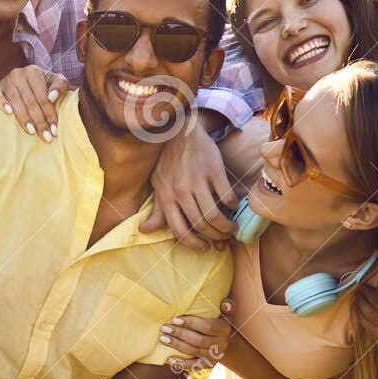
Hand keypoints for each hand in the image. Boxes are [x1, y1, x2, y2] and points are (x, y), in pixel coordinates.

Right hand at [0, 65, 65, 141]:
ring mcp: (6, 80)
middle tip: (46, 137)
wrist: (32, 81)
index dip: (49, 115)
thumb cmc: (47, 84)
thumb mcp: (58, 81)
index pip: (43, 97)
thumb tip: (51, 98)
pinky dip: (1, 102)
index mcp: (34, 71)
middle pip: (30, 101)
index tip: (54, 131)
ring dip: (23, 118)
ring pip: (15, 101)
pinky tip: (8, 113)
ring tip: (31, 131)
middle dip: (39, 121)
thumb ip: (60, 86)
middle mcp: (18, 74)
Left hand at [142, 115, 236, 249]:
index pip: (180, 231)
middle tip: (222, 237)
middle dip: (215, 237)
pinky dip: (232, 206)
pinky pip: (226, 197)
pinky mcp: (214, 171)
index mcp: (166, 197)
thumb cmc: (169, 160)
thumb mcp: (158, 184)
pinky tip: (232, 206)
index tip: (204, 247)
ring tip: (231, 227)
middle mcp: (180, 191)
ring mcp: (197, 181)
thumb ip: (156, 209)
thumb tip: (144, 230)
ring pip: (215, 215)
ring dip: (227, 226)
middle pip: (201, 225)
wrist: (181, 131)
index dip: (194, 244)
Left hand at [159, 298, 234, 372]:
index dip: (191, 323)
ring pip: (194, 351)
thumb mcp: (222, 311)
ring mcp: (215, 355)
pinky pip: (194, 365)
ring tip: (163, 339)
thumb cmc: (215, 318)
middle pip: (199, 340)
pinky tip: (169, 358)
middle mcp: (222, 344)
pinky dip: (182, 363)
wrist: (218, 338)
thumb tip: (226, 305)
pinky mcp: (208, 364)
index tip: (174, 319)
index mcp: (225, 329)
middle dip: (180, 334)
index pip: (207, 327)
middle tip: (164, 328)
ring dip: (177, 345)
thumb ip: (226, 305)